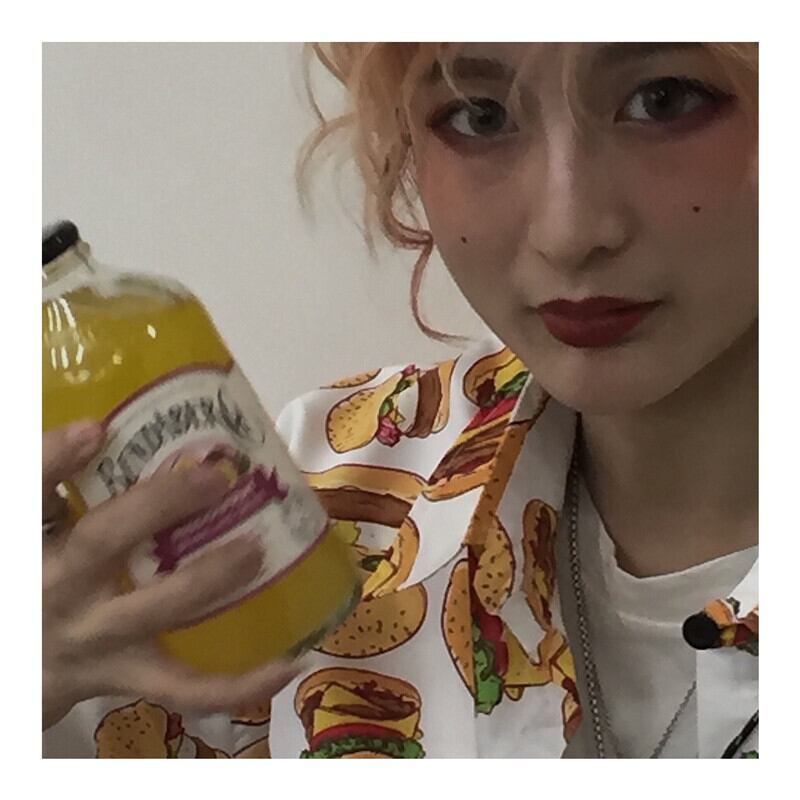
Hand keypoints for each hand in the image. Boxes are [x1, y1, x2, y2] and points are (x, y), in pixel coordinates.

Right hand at [43, 420, 301, 730]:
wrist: (19, 666)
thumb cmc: (40, 580)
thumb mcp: (40, 532)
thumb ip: (65, 487)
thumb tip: (113, 429)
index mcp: (34, 539)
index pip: (30, 490)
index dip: (56, 459)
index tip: (96, 430)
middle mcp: (60, 586)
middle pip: (103, 541)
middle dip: (160, 505)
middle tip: (216, 479)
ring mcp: (95, 637)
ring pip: (153, 609)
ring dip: (210, 578)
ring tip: (256, 550)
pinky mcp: (124, 677)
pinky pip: (183, 689)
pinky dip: (237, 684)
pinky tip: (286, 665)